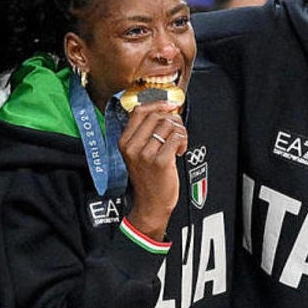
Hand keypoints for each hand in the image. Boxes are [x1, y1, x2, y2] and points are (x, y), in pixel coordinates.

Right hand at [120, 102, 187, 239]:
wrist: (150, 204)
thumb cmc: (148, 178)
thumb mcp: (137, 154)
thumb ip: (145, 133)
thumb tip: (165, 110)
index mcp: (125, 142)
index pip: (139, 111)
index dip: (158, 104)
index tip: (170, 105)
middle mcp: (132, 147)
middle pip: (157, 116)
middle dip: (172, 120)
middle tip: (177, 130)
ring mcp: (146, 154)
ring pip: (168, 125)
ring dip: (180, 131)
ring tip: (179, 143)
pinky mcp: (160, 161)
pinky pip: (176, 138)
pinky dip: (183, 141)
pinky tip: (180, 150)